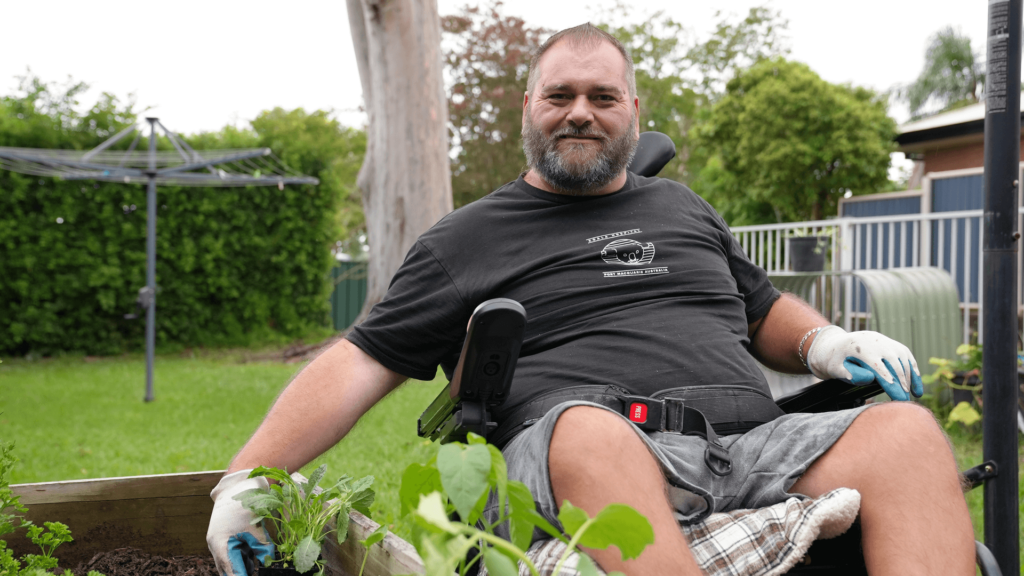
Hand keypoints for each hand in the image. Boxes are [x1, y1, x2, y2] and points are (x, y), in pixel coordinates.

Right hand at [207, 469, 275, 575]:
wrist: (237, 484)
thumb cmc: (246, 503)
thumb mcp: (257, 527)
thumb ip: (263, 548)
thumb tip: (269, 562)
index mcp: (220, 545)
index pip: (232, 572)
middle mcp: (216, 546)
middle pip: (229, 571)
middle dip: (242, 573)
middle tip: (256, 573)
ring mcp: (220, 542)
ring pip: (231, 563)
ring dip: (243, 567)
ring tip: (255, 567)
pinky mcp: (226, 538)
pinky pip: (234, 554)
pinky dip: (243, 559)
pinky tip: (254, 562)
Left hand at [805, 326, 923, 400]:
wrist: (833, 344)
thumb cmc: (833, 360)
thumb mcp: (834, 369)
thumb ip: (848, 374)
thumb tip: (869, 378)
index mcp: (858, 347)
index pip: (879, 367)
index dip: (891, 384)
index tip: (900, 400)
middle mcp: (873, 340)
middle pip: (894, 362)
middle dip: (902, 382)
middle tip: (906, 401)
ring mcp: (883, 340)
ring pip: (903, 357)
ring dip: (910, 376)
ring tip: (913, 395)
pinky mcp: (889, 343)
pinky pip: (906, 355)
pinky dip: (913, 370)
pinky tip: (916, 386)